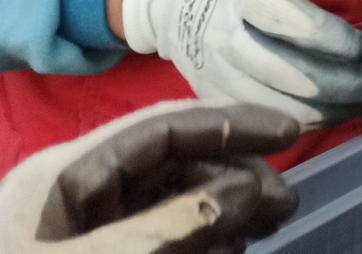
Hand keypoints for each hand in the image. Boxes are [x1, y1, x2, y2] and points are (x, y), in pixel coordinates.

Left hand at [0, 101, 299, 251]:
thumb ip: (177, 224)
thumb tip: (253, 188)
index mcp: (66, 174)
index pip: (161, 127)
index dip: (229, 124)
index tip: (290, 135)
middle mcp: (80, 192)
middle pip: (174, 163)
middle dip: (236, 176)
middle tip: (284, 206)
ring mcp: (90, 231)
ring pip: (174, 201)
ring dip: (227, 211)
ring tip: (265, 230)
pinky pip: (162, 237)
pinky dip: (202, 240)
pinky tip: (231, 250)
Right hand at [118, 0, 361, 127]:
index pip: (289, 23)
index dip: (329, 39)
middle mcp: (225, 37)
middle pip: (285, 73)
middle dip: (338, 84)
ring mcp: (215, 71)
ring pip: (273, 105)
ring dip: (325, 109)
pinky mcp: (213, 95)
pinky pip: (258, 119)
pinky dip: (298, 123)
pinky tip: (331, 114)